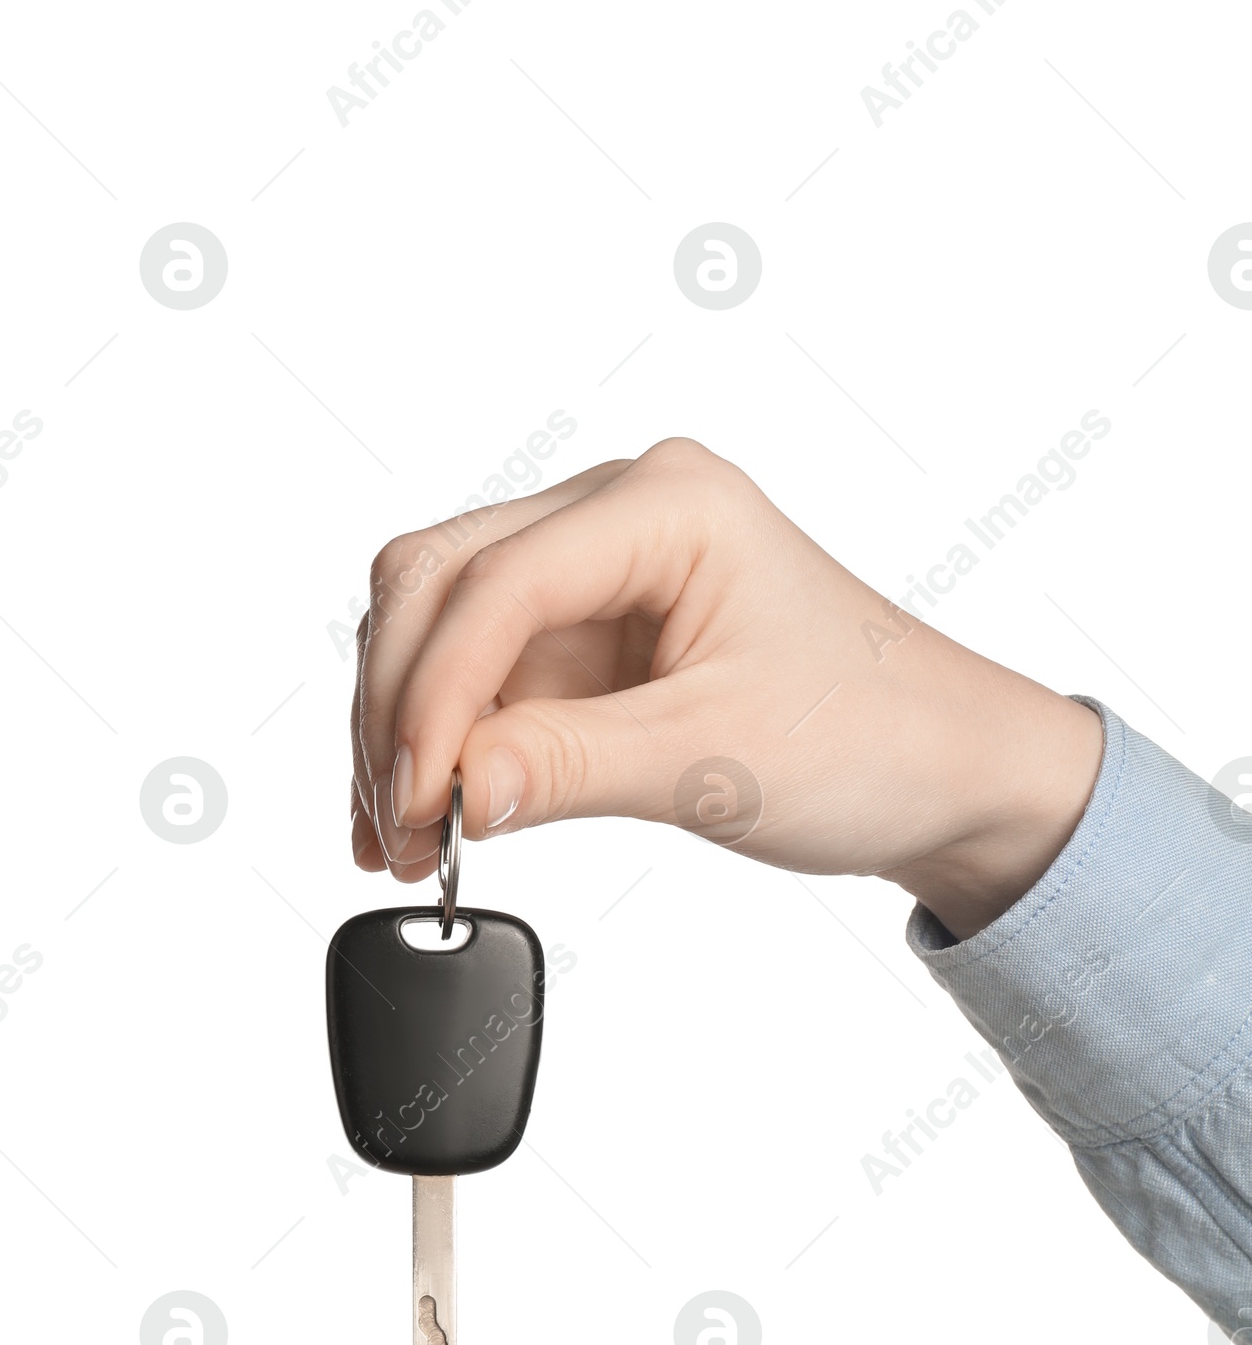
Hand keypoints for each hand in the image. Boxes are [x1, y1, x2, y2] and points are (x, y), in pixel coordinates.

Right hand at [350, 438, 1103, 938]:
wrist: (948, 772)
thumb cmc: (875, 737)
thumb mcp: (717, 761)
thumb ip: (571, 767)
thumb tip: (451, 790)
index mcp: (667, 504)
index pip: (499, 582)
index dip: (433, 696)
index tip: (415, 800)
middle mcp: (617, 515)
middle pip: (437, 581)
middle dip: (396, 708)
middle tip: (395, 827)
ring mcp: (593, 573)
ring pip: (436, 624)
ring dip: (400, 729)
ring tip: (402, 840)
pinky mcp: (583, 636)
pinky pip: (474, 675)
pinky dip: (437, 744)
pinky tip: (425, 817)